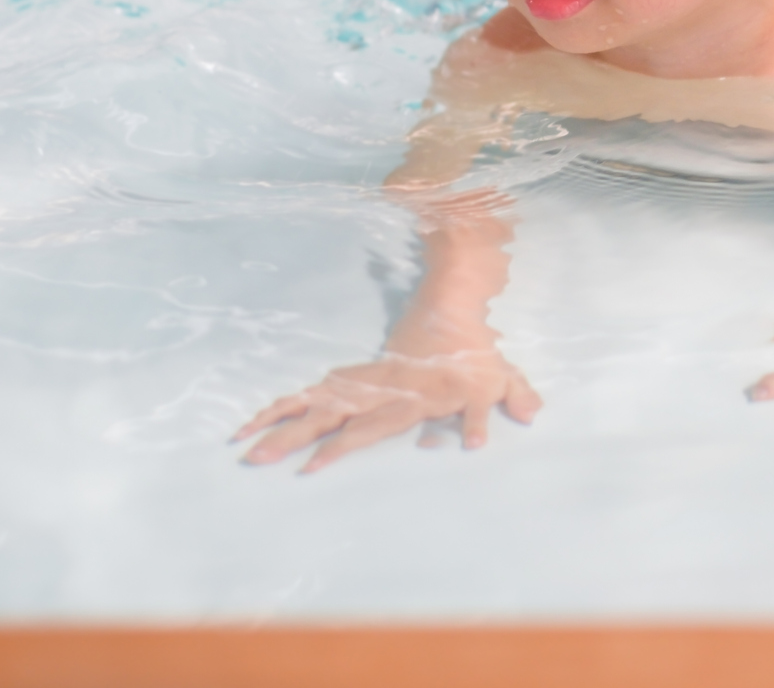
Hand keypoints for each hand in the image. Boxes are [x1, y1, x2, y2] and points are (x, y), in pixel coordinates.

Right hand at [235, 347, 540, 472]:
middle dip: (293, 440)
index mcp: (412, 396)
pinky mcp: (354, 379)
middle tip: (257, 462)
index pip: (373, 423)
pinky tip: (254, 423)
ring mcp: (363, 384)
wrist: (452, 308)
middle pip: (330, 417)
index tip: (312, 467)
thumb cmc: (475, 353)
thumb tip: (531, 415)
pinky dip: (284, 407)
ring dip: (279, 426)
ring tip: (242, 446)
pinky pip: (314, 394)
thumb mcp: (503, 374)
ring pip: (315, 405)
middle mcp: (380, 392)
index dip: (344, 444)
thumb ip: (515, 395)